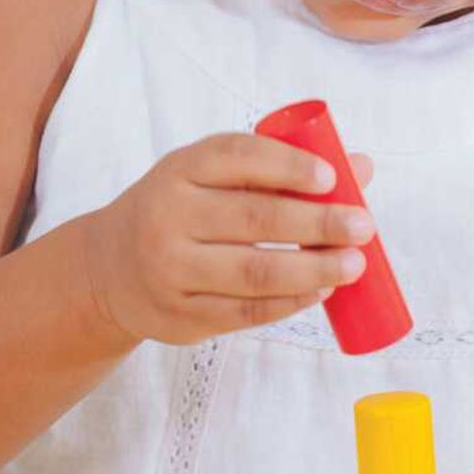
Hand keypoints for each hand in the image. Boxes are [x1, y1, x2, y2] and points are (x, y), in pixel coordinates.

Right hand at [82, 132, 375, 344]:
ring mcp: (170, 270)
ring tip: (353, 264)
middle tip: (364, 226)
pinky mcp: (180, 315)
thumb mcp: (211, 178)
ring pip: (255, 271)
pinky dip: (290, 302)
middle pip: (255, 219)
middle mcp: (168, 216)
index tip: (332, 177)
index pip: (237, 158)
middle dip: (317, 223)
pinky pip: (246, 312)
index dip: (288, 166)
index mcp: (179, 170)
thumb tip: (362, 167)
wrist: (110, 269)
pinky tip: (319, 291)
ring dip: (313, 269)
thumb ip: (278, 171)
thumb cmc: (180, 213)